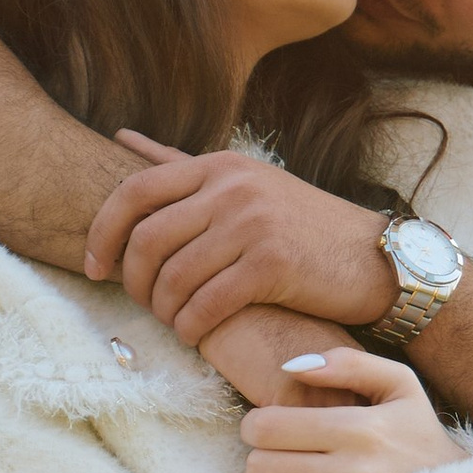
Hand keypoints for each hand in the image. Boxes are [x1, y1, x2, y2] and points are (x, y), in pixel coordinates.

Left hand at [87, 140, 394, 343]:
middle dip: (132, 282)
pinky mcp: (272, 263)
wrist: (377, 258)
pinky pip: (207, 304)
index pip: (134, 192)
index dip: (102, 233)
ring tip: (175, 322)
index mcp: (218, 166)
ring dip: (164, 312)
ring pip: (173, 278)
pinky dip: (191, 328)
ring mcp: (253, 223)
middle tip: (142, 305)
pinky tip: (195, 336)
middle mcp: (232, 188)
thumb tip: (120, 137)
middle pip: (146, 239)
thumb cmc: (303, 227)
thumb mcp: (244, 182)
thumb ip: (181, 164)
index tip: (94, 267)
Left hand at [238, 349, 460, 472]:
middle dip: (263, 453)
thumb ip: (348, 364)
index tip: (275, 423)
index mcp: (361, 430)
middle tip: (285, 450)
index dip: (259, 422)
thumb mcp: (399, 385)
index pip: (268, 425)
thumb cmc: (417, 436)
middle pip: (258, 463)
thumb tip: (291, 367)